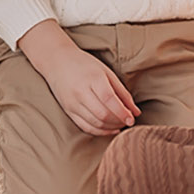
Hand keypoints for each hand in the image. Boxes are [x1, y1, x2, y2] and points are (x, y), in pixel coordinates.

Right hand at [19, 21, 140, 136]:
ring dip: (110, 127)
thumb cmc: (85, 65)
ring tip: (120, 124)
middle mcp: (81, 92)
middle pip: (102, 114)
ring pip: (94, 123)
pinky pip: (85, 126)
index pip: (109, 100)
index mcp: (93, 79)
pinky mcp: (68, 111)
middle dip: (118, 121)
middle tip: (128, 121)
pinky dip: (99, 131)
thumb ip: (122, 92)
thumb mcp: (107, 73)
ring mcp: (73, 103)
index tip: (132, 119)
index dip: (122, 112)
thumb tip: (136, 112)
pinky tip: (109, 129)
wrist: (58, 62)